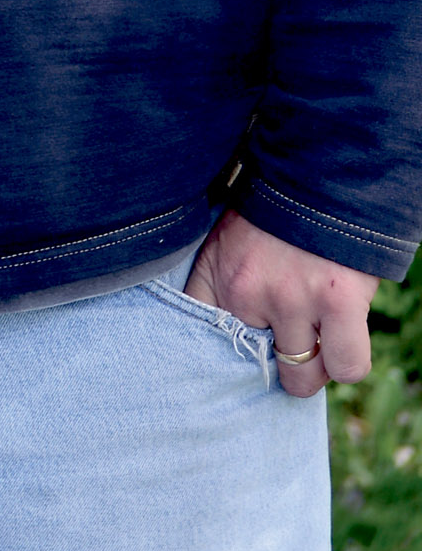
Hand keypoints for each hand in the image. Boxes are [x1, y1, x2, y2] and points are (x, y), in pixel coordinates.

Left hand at [183, 208, 377, 396]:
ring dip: (317, 363)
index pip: (202, 345)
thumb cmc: (272, 216)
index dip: (226, 362)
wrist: (315, 174)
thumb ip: (220, 288)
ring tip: (321, 335)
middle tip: (294, 337)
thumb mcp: (225, 243)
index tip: (241, 362)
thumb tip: (223, 337)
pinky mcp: (337, 303)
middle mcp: (248, 294)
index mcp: (217, 280)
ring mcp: (293, 300)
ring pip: (304, 376)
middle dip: (281, 362)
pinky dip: (348, 359)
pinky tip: (345, 333)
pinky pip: (347, 366)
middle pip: (263, 370)